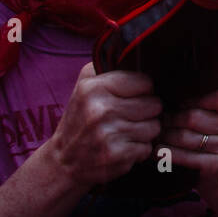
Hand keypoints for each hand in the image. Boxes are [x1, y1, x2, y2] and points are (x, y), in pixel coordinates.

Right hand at [48, 65, 163, 189]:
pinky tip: (122, 147)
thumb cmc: (81, 120)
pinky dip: (138, 149)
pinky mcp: (116, 155)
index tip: (133, 97)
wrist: (62, 162)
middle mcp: (100, 109)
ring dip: (145, 132)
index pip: (145, 81)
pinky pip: (147, 147)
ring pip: (154, 126)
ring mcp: (108, 134)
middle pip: (154, 104)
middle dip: (146, 112)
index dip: (144, 90)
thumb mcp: (85, 87)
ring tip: (125, 132)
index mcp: (93, 87)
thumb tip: (140, 54)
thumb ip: (109, 67)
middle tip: (129, 117)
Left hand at [159, 89, 217, 196]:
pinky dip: (168, 152)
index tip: (179, 104)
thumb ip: (204, 99)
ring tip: (155, 133)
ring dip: (165, 135)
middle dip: (171, 118)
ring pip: (186, 137)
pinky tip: (158, 150)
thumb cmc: (212, 132)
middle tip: (158, 119)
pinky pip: (186, 156)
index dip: (193, 100)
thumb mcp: (216, 113)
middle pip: (194, 117)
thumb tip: (172, 88)